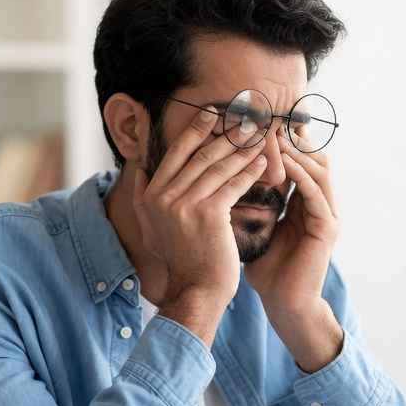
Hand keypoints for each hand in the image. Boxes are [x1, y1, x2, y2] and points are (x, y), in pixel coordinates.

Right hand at [133, 106, 268, 342]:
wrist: (196, 291)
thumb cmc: (182, 261)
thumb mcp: (152, 230)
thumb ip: (143, 199)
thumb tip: (141, 171)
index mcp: (152, 195)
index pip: (176, 153)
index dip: (195, 130)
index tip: (213, 114)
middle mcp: (164, 197)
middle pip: (200, 155)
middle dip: (224, 134)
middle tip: (245, 119)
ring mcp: (185, 205)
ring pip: (218, 167)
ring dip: (242, 149)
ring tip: (259, 137)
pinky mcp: (209, 214)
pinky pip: (233, 185)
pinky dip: (250, 172)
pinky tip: (263, 163)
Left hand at [245, 140, 343, 370]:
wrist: (282, 303)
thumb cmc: (265, 268)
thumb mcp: (252, 226)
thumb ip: (245, 201)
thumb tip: (215, 176)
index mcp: (302, 202)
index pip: (297, 160)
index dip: (281, 140)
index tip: (258, 122)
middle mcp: (319, 203)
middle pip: (313, 157)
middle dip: (293, 137)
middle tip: (270, 118)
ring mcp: (327, 214)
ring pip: (319, 169)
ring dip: (298, 151)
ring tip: (276, 135)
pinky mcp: (328, 228)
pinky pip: (317, 193)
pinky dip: (302, 175)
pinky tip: (286, 164)